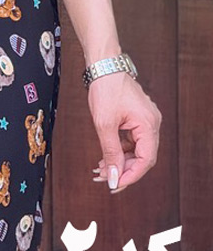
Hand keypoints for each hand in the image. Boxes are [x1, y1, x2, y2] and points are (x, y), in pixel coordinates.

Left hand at [87, 71, 161, 193]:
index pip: (146, 160)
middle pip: (142, 157)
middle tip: (104, 179)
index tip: (115, 185)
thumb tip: (113, 176)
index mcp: (149, 124)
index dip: (131, 176)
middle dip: (123, 170)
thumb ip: (110, 152)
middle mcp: (151, 123)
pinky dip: (119, 149)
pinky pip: (131, 140)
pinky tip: (104, 156)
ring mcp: (144, 120)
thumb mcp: (104, 123)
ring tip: (100, 169)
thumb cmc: (105, 88)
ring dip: (119, 161)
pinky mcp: (135, 117)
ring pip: (135, 150)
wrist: (102, 65)